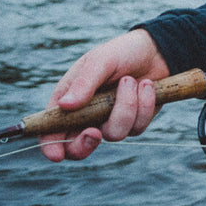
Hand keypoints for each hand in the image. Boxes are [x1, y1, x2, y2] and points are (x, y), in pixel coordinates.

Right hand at [39, 29, 170, 161]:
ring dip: (125, 107)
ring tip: (131, 80)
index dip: (50, 146)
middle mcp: (86, 116)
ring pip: (114, 135)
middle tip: (95, 132)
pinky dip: (144, 105)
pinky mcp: (133, 123)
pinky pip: (137, 127)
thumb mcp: (100, 61)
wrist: (155, 50)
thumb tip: (65, 106)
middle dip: (85, 144)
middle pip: (78, 148)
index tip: (57, 154)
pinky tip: (146, 85)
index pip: (51, 130)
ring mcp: (110, 121)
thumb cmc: (120, 52)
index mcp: (69, 100)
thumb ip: (84, 83)